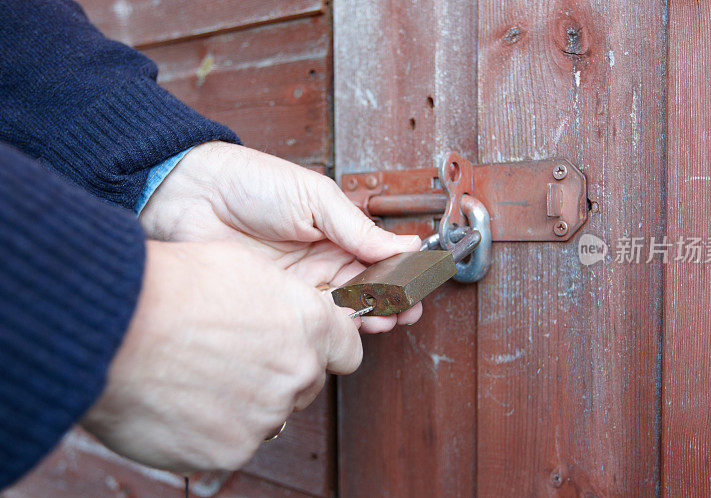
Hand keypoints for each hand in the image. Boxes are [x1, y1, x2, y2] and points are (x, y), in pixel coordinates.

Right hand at [82, 241, 360, 472]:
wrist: (114, 326)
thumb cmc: (173, 286)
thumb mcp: (244, 268)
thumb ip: (284, 301)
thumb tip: (289, 316)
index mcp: (310, 325)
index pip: (348, 348)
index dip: (326, 346)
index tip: (304, 345)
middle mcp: (297, 374)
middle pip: (305, 382)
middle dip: (280, 372)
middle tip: (234, 355)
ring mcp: (265, 417)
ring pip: (268, 414)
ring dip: (245, 400)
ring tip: (198, 374)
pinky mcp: (229, 451)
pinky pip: (231, 442)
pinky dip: (212, 428)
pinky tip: (182, 400)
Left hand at [140, 142, 422, 331]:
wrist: (188, 194)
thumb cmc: (250, 182)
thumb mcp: (314, 196)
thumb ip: (356, 226)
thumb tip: (403, 246)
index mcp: (334, 232)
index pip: (377, 259)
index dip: (399, 274)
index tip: (418, 286)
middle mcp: (319, 262)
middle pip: (365, 290)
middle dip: (390, 302)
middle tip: (406, 311)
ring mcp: (296, 286)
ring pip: (341, 310)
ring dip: (366, 317)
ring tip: (385, 320)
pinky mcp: (271, 306)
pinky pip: (307, 321)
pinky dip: (330, 327)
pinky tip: (348, 326)